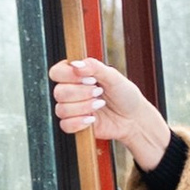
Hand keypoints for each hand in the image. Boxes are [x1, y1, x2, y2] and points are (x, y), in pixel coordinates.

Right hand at [50, 52, 170, 175]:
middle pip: (59, 92)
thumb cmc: (124, 94)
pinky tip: (93, 119)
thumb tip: (75, 64)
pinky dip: (80, 122)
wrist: (133, 118)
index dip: (69, 76)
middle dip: (81, 93)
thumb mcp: (113, 76)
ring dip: (83, 107)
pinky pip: (65, 125)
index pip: (56, 72)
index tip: (90, 78)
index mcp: (76, 75)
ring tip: (100, 105)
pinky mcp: (74, 125)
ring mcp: (71, 109)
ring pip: (62, 109)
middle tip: (99, 92)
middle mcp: (70, 91)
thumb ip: (94, 67)